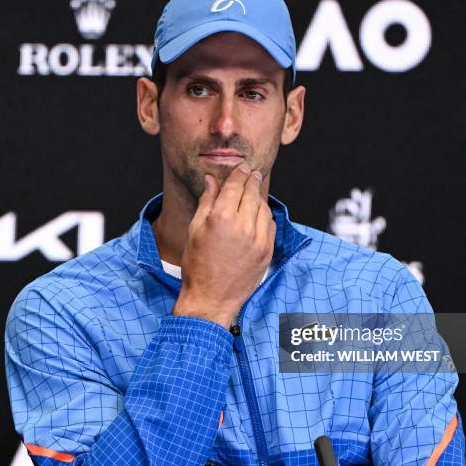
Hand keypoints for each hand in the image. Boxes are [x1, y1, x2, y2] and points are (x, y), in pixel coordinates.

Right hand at [172, 163, 275, 328]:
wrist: (211, 299)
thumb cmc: (197, 266)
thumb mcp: (195, 230)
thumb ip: (207, 202)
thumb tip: (211, 180)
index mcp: (222, 217)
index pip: (236, 185)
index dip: (239, 173)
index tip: (242, 166)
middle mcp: (243, 226)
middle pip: (252, 193)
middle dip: (252, 180)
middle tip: (252, 173)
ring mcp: (258, 239)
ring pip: (264, 208)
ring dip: (259, 197)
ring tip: (254, 193)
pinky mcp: (267, 252)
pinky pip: (270, 225)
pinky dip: (265, 216)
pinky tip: (259, 214)